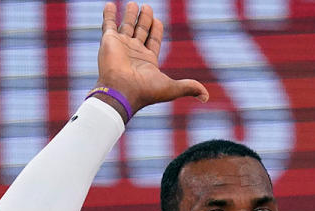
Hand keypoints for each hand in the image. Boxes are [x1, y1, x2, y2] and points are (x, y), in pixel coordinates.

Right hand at [96, 2, 207, 117]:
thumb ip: (189, 87)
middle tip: (147, 7)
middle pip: (141, 31)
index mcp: (148, 61)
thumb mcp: (172, 88)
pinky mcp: (108, 41)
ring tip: (133, 4)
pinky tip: (110, 4)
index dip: (157, 30)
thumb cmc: (145, 91)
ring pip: (126, 26)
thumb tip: (206, 97)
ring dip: (129, 15)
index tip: (158, 20)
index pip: (154, 41)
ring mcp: (121, 46)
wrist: (122, 92)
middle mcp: (134, 53)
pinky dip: (108, 14)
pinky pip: (108, 24)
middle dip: (144, 20)